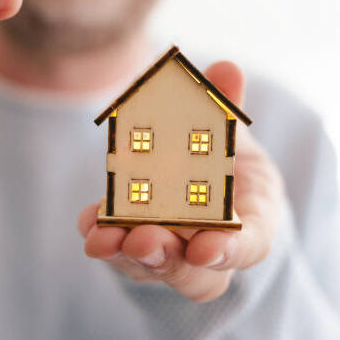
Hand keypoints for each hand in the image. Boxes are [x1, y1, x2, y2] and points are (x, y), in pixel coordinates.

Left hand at [78, 61, 283, 301]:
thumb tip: (226, 68)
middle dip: (165, 256)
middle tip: (141, 240)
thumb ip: (225, 107)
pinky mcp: (133, 244)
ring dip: (125, 251)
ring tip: (102, 237)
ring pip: (150, 267)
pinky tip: (89, 222)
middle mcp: (207, 247)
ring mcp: (169, 252)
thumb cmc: (225, 162)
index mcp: (250, 222)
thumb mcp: (230, 133)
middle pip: (191, 271)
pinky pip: (117, 249)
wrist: (202, 186)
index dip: (229, 250)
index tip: (205, 248)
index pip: (248, 247)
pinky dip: (102, 234)